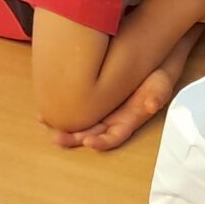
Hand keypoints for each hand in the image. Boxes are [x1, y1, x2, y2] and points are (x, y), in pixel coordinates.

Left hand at [53, 69, 174, 150]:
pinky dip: (58, 111)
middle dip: (74, 138)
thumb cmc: (156, 75)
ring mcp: (100, 111)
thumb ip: (157, 95)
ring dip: (61, 127)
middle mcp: (111, 119)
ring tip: (44, 122)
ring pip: (78, 124)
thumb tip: (152, 104)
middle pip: (90, 134)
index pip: (113, 137)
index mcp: (127, 121)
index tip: (88, 141)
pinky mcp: (91, 100)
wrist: (149, 61)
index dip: (101, 142)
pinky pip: (73, 109)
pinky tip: (43, 109)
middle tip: (58, 138)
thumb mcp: (161, 83)